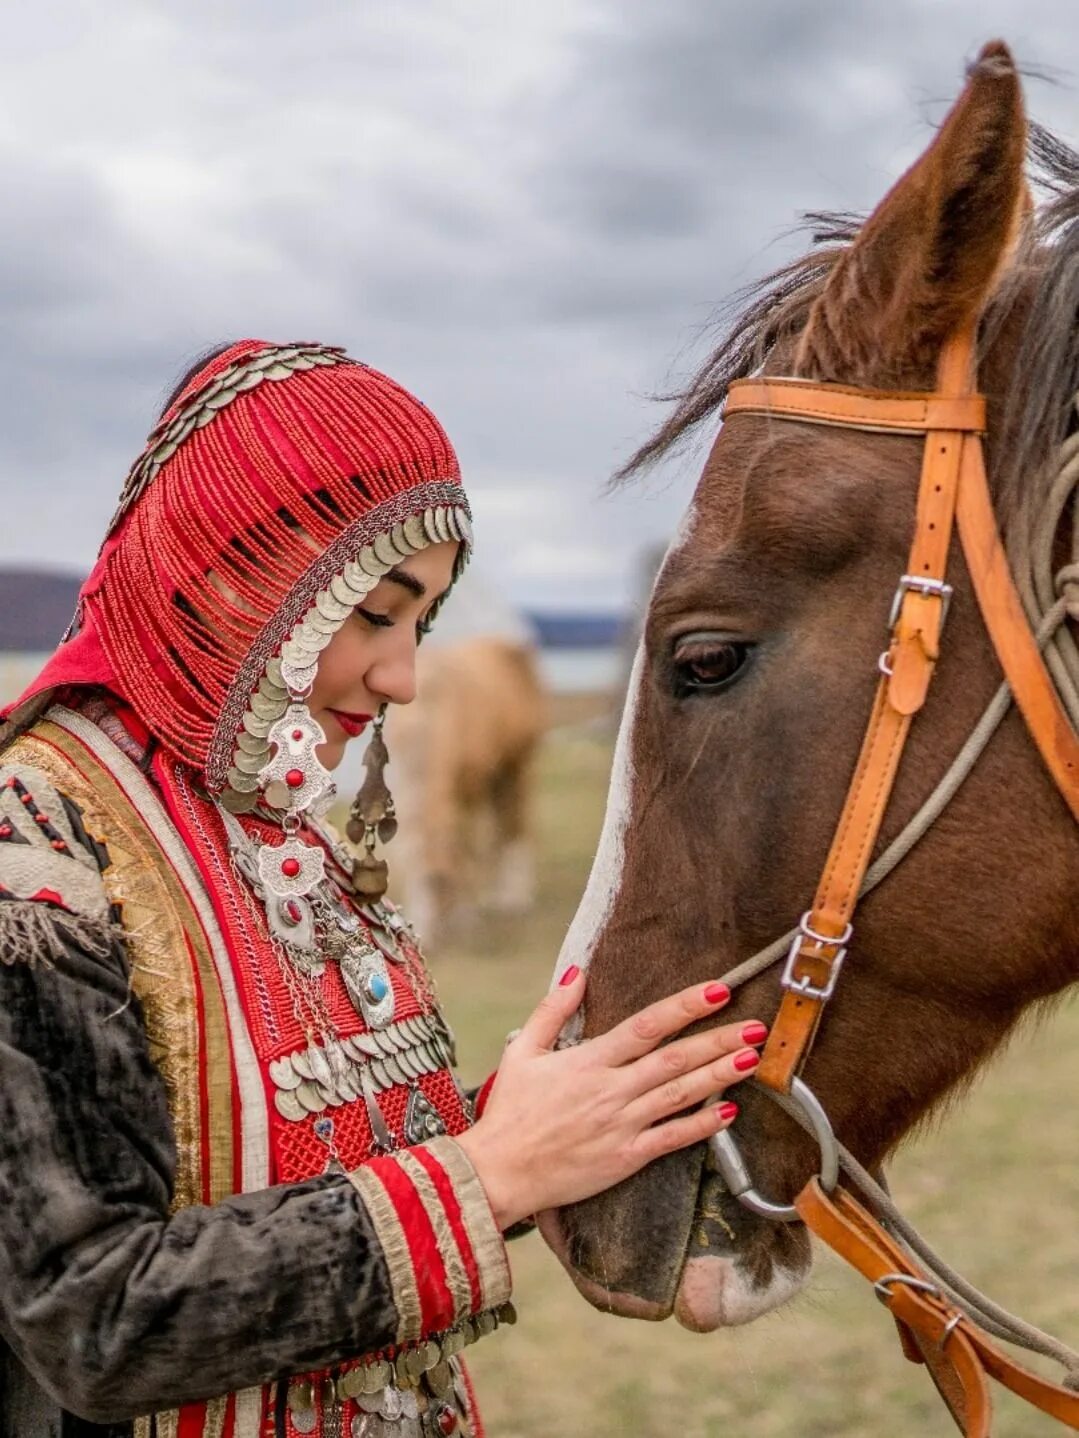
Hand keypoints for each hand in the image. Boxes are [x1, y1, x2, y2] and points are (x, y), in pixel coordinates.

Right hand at [454, 970, 765, 1230]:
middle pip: (675, 1058)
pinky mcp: (626, 1158)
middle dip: (718, 1039)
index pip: (646, 1026)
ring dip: (719, 1075)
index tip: (717, 990)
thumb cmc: (508, 1112)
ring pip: (680, 1095)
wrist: (498, 1172)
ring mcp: (621, 1125)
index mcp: (589, 1061)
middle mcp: (611, 1090)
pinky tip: (729, 1111)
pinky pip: (672, 1139)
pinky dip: (703, 1125)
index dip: (684, 1006)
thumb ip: (552, 1010)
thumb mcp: (522, 1051)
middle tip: (755, 1025)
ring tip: (751, 1058)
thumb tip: (577, 973)